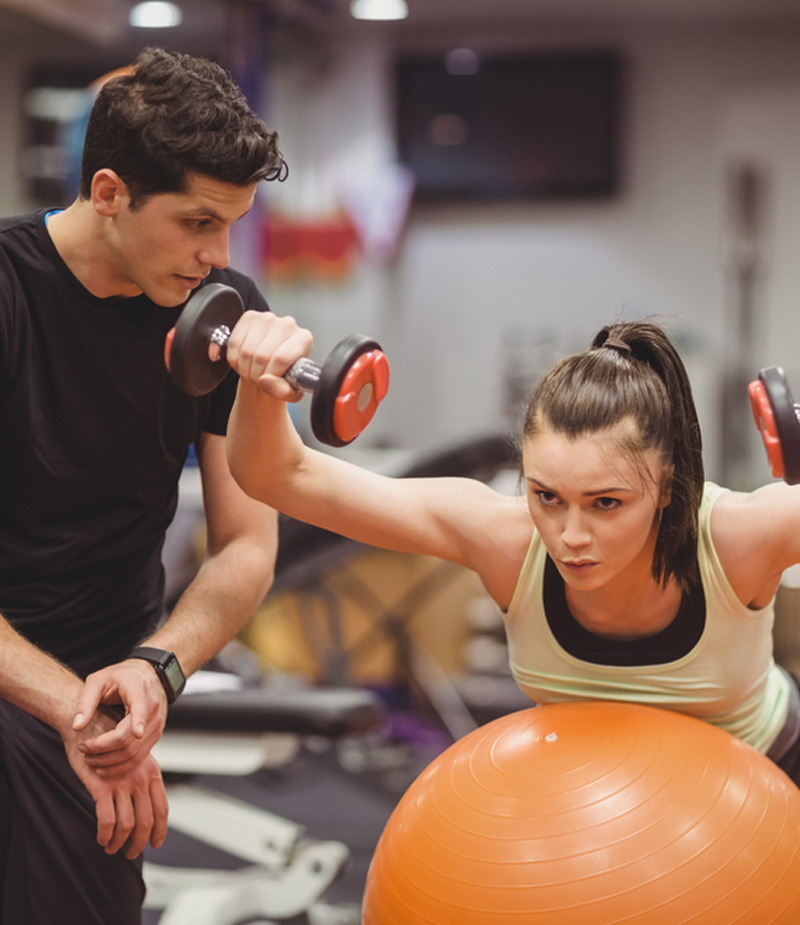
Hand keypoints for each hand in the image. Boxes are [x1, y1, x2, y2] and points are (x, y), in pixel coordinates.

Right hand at [63, 709, 168, 858]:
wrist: (89, 724)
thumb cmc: (108, 745)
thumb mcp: (133, 759)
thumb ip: (140, 780)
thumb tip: (143, 808)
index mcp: (151, 772)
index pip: (162, 807)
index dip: (160, 829)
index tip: (156, 844)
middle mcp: (140, 777)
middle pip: (146, 820)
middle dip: (139, 842)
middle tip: (130, 854)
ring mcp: (122, 782)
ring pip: (127, 824)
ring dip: (119, 842)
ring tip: (111, 849)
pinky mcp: (103, 785)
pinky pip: (107, 819)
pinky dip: (105, 834)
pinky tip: (101, 839)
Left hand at [72, 659, 167, 775]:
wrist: (144, 675)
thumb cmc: (122, 676)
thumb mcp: (98, 681)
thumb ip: (85, 703)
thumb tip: (77, 726)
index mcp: (139, 691)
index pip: (141, 708)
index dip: (139, 722)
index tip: (137, 733)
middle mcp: (152, 709)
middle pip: (130, 738)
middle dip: (103, 750)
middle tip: (83, 748)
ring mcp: (156, 724)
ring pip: (135, 752)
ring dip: (111, 762)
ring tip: (90, 759)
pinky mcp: (154, 735)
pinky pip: (140, 756)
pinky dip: (122, 765)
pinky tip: (105, 765)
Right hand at [227, 310, 312, 400]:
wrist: (271, 367)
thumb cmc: (284, 376)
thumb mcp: (290, 391)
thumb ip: (282, 390)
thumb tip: (266, 380)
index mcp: (303, 339)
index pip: (281, 358)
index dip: (269, 375)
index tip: (267, 382)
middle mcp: (288, 324)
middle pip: (262, 355)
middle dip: (255, 374)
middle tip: (258, 378)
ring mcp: (268, 318)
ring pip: (247, 350)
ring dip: (244, 367)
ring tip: (251, 371)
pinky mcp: (250, 317)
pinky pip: (235, 342)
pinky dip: (234, 357)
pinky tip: (243, 360)